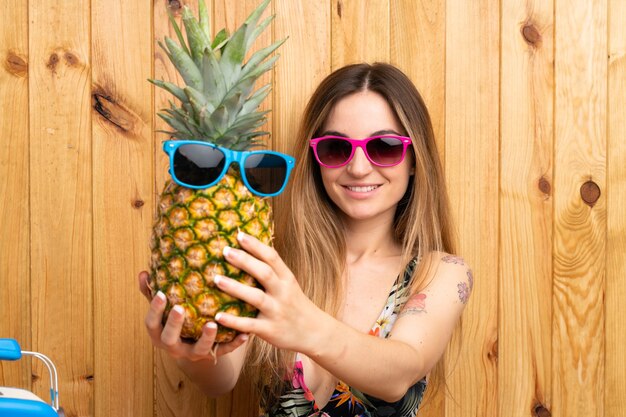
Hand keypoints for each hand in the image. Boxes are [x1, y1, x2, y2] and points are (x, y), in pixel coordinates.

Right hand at [137, 271, 248, 361]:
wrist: (194, 347)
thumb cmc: (177, 320)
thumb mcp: (164, 310)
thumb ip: (152, 293)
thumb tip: (143, 272)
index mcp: (160, 333)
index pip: (151, 323)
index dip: (154, 310)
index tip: (161, 294)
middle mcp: (174, 346)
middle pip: (169, 339)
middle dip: (174, 324)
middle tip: (180, 308)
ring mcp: (193, 353)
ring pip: (199, 349)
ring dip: (206, 337)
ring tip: (213, 324)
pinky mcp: (212, 356)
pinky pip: (224, 351)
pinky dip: (234, 344)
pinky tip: (245, 334)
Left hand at [212, 232, 324, 351]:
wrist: (315, 333)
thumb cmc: (296, 305)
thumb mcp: (290, 285)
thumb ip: (274, 271)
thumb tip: (251, 250)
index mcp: (287, 279)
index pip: (272, 257)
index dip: (256, 245)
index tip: (239, 235)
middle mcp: (283, 293)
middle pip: (264, 273)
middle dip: (244, 261)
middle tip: (225, 251)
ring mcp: (277, 311)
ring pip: (256, 297)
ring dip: (235, 288)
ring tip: (216, 279)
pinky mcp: (270, 330)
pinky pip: (250, 324)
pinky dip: (233, 321)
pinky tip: (218, 316)